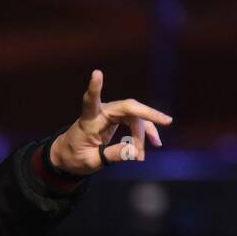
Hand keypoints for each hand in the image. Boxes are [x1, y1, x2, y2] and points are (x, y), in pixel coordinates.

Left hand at [49, 69, 172, 175]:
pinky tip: (155, 143)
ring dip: (143, 135)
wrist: (70, 155)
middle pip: (128, 108)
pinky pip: (136, 122)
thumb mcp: (90, 162)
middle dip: (148, 114)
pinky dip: (145, 134)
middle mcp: (101, 112)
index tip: (96, 73)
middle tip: (167, 121)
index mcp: (88, 120)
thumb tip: (135, 152)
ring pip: (135, 118)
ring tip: (141, 156)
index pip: (91, 101)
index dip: (95, 88)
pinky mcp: (118, 119)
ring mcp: (111, 113)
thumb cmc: (75, 157)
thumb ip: (112, 155)